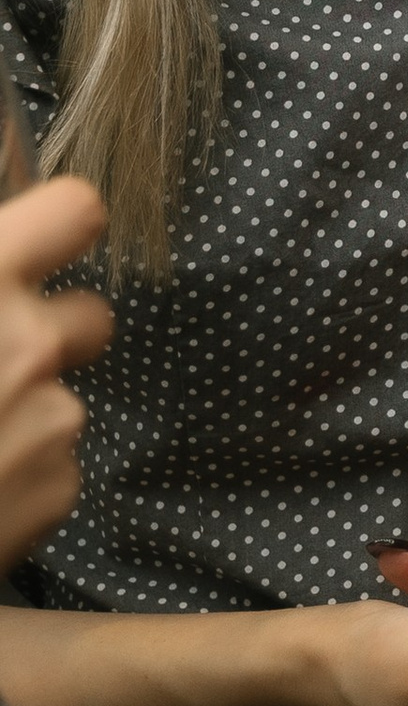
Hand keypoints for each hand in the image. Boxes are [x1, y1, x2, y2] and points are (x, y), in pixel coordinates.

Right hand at [0, 176, 112, 573]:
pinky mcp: (55, 495)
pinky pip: (57, 468)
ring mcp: (50, 423)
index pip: (80, 210)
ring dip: (24, 414)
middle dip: (49, 337)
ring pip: (63, 400)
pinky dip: (19, 478)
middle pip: (90, 317)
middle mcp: (28, 344)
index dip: (58, 229)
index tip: (31, 253)